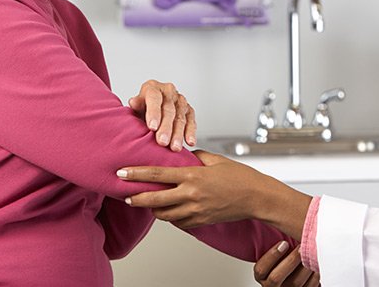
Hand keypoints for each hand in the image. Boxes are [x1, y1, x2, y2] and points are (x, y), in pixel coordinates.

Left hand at [120, 150, 263, 226]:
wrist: (256, 197)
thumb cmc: (240, 177)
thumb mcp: (216, 160)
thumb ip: (196, 157)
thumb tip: (182, 155)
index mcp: (193, 175)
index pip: (157, 173)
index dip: (137, 173)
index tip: (122, 172)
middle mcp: (191, 194)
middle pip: (154, 198)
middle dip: (136, 197)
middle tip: (126, 196)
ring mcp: (195, 210)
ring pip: (164, 214)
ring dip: (153, 209)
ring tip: (146, 203)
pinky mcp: (200, 221)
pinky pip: (178, 222)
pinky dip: (170, 217)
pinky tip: (168, 210)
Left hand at [128, 79, 194, 151]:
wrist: (152, 110)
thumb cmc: (142, 109)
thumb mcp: (136, 106)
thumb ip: (136, 105)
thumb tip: (133, 103)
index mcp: (153, 88)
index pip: (154, 98)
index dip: (154, 113)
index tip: (152, 127)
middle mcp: (168, 91)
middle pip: (168, 110)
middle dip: (166, 127)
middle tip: (162, 141)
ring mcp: (180, 100)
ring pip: (180, 117)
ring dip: (178, 134)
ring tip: (174, 147)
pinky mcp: (189, 110)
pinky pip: (191, 121)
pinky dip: (191, 132)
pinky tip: (190, 141)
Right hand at [254, 241, 319, 286]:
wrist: (293, 279)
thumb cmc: (284, 262)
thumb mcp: (274, 255)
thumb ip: (276, 246)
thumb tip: (281, 221)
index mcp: (262, 276)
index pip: (260, 269)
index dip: (272, 256)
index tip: (284, 243)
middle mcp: (271, 286)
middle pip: (276, 278)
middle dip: (290, 260)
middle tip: (301, 247)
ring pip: (295, 284)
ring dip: (305, 267)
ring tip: (312, 253)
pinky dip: (315, 277)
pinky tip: (317, 265)